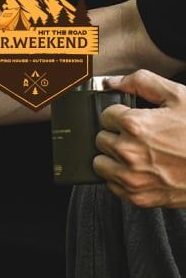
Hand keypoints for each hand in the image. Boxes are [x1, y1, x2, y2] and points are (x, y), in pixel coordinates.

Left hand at [94, 70, 185, 207]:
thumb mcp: (179, 96)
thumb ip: (143, 82)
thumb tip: (113, 81)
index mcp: (136, 125)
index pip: (105, 116)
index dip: (120, 114)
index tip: (132, 118)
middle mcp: (128, 153)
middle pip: (100, 139)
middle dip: (115, 134)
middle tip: (138, 135)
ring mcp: (130, 177)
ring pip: (100, 163)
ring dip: (113, 157)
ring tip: (138, 152)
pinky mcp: (134, 196)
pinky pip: (110, 184)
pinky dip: (121, 177)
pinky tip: (141, 168)